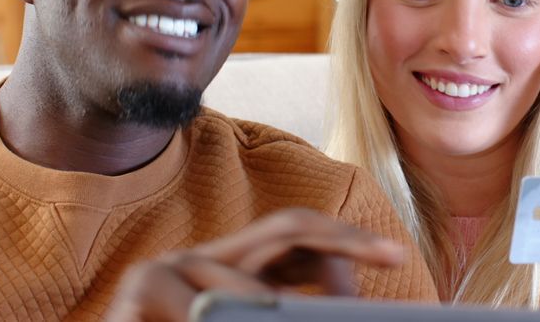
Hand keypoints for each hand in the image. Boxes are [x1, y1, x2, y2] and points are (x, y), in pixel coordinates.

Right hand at [104, 208, 405, 321]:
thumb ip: (290, 314)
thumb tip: (348, 307)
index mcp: (236, 271)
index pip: (298, 235)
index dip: (346, 238)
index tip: (395, 254)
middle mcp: (208, 258)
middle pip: (289, 226)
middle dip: (343, 238)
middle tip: (393, 254)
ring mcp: (174, 268)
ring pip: (253, 280)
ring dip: (270, 311)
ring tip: (306, 313)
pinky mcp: (144, 289)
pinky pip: (204, 303)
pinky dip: (226, 312)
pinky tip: (215, 319)